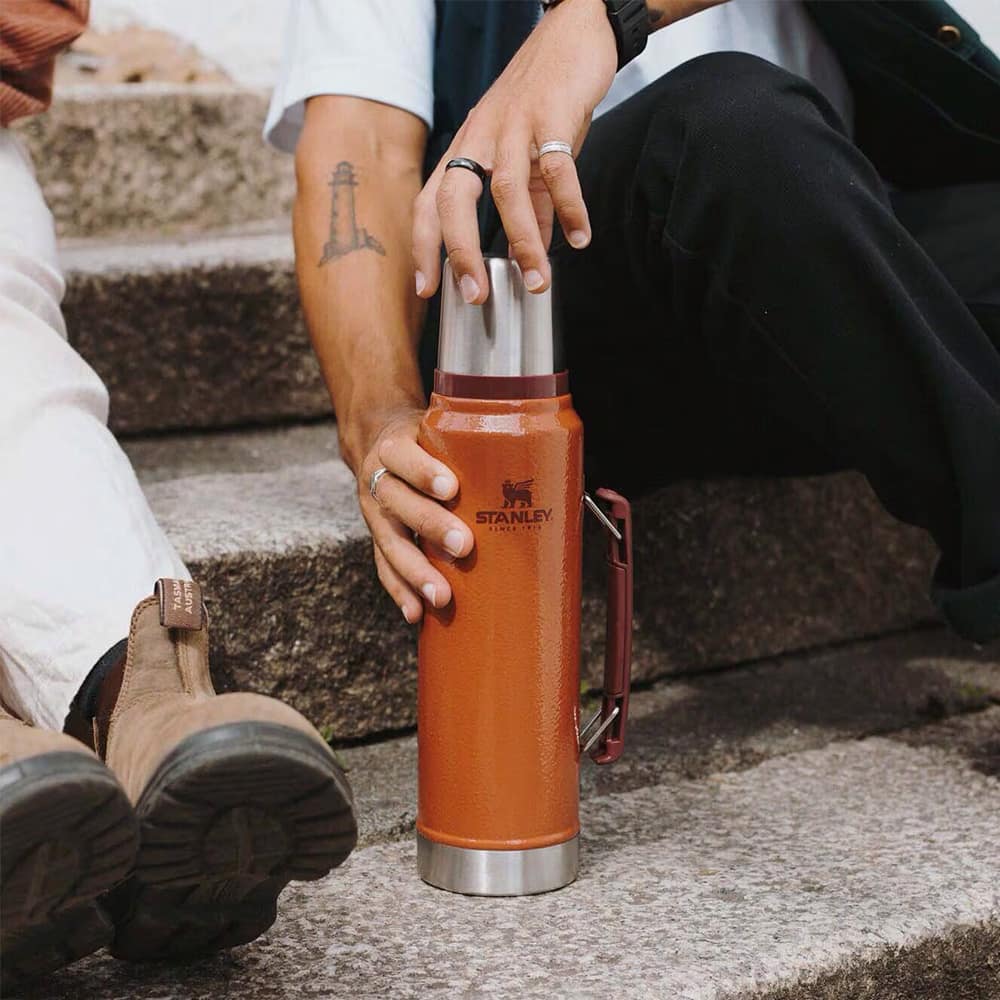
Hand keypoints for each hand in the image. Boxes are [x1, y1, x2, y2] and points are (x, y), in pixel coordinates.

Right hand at [355, 408, 474, 622]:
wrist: (381, 444)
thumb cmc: (429, 442)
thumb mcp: (442, 431)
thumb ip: (480, 445)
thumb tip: (553, 472)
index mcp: (394, 446)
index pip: (403, 456)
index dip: (423, 472)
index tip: (451, 487)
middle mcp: (379, 479)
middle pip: (399, 503)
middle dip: (431, 525)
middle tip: (464, 545)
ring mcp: (376, 513)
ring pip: (390, 544)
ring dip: (416, 572)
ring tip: (442, 597)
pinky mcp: (378, 539)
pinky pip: (384, 568)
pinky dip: (400, 591)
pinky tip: (416, 613)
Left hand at [412, 0, 616, 303]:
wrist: (573, 32)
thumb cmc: (543, 99)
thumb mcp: (526, 154)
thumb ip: (528, 204)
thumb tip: (530, 254)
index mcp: (466, 148)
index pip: (430, 203)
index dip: (424, 246)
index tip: (427, 289)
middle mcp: (480, 137)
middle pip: (454, 198)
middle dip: (460, 251)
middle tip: (474, 296)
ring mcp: (514, 124)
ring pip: (506, 189)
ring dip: (522, 242)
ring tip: (537, 282)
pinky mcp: (552, 114)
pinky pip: (559, 169)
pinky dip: (570, 208)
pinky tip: (579, 238)